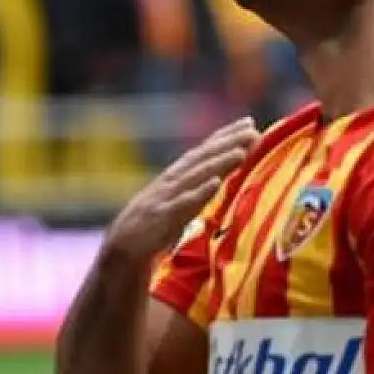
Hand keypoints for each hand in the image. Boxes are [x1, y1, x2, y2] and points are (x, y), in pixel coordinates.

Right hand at [104, 117, 259, 263]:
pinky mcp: (160, 218)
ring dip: (218, 163)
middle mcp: (171, 182)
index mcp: (176, 177)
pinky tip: (215, 183)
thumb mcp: (176, 203)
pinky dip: (199, 192)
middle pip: (203, 158)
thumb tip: (220, 176)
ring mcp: (165, 198)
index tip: (249, 123)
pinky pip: (182, 204)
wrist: (121, 250)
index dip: (225, 136)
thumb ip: (195, 189)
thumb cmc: (153, 227)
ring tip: (240, 152)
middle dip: (228, 143)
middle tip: (252, 130)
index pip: (203, 151)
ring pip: (196, 176)